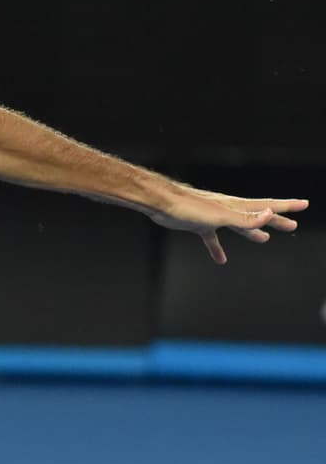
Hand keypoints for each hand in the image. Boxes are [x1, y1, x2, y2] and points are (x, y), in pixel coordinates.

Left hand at [147, 188, 307, 264]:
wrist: (160, 203)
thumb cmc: (188, 206)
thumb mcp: (220, 215)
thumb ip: (244, 218)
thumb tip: (269, 214)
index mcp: (236, 206)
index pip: (266, 206)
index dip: (286, 206)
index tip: (303, 204)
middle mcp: (227, 210)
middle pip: (256, 216)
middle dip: (274, 220)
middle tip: (291, 225)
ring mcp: (213, 217)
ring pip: (237, 227)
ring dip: (251, 233)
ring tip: (264, 239)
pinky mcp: (198, 225)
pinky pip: (212, 238)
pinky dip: (218, 248)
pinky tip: (221, 260)